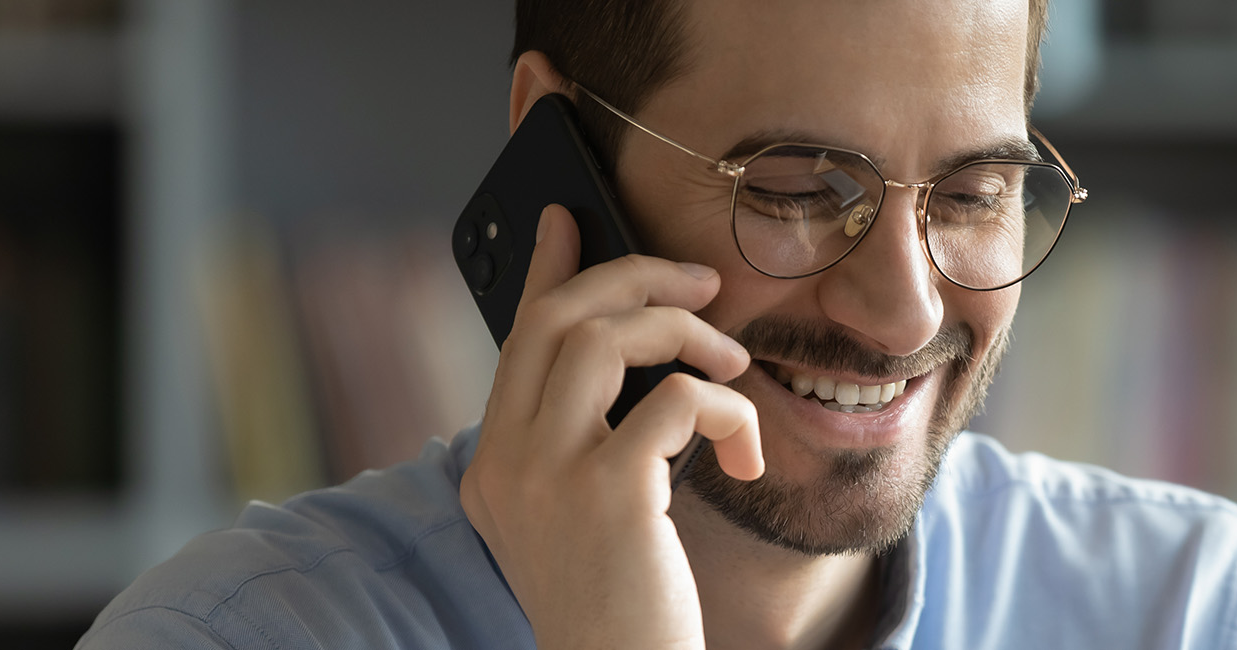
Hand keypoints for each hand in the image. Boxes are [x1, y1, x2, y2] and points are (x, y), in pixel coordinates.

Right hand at [460, 204, 764, 649]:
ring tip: (735, 368)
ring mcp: (548, 475)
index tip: (566, 216)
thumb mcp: (588, 521)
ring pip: (606, 338)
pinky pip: (680, 401)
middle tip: (702, 284)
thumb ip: (590, 445)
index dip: (545, 271)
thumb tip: (641, 364)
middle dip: (636, 279)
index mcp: (492, 469)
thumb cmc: (625, 609)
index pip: (516, 342)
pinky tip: (744, 457)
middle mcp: (504, 464)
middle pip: (557, 318)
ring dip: (687, 334)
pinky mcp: (607, 492)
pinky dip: (727, 411)